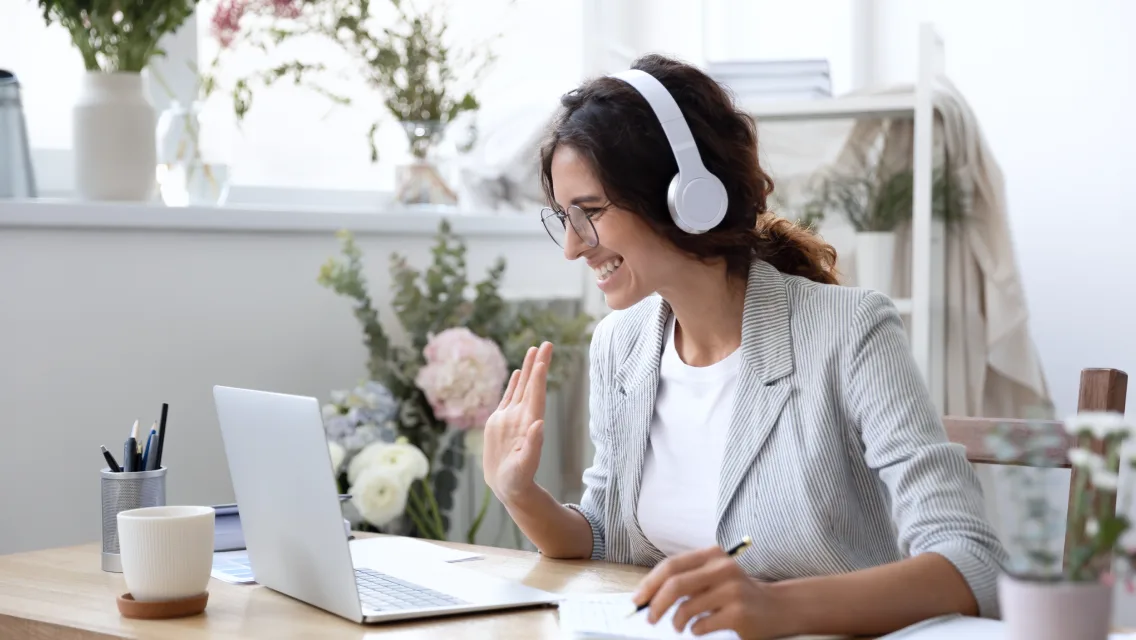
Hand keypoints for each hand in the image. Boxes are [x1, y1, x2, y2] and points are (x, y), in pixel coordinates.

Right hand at [482, 342, 552, 503]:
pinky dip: (515, 383)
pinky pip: (509, 397)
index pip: (536, 396)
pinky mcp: (501, 421)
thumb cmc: (518, 480)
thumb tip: (539, 424)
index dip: (539, 378)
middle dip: (539, 364)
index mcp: (529, 424)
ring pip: (522, 387)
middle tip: (547, 343)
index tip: (543, 360)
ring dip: (529, 368)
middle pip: (532, 385)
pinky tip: (520, 371)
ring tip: (534, 348)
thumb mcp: (525, 466)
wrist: (509, 487)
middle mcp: (522, 417)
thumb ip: (533, 445)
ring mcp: (512, 417)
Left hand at [631, 546, 788, 639]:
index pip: (671, 566)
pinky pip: (701, 625)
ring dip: (676, 622)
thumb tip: (647, 597)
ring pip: (686, 608)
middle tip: (649, 618)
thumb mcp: (713, 576)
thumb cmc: (736, 593)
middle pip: (675, 585)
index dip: (649, 584)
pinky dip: (695, 630)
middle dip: (656, 604)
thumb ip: (686, 580)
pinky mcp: (738, 613)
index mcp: (712, 555)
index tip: (637, 600)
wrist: (777, 607)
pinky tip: (701, 628)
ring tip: (679, 626)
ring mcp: (732, 590)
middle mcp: (722, 568)